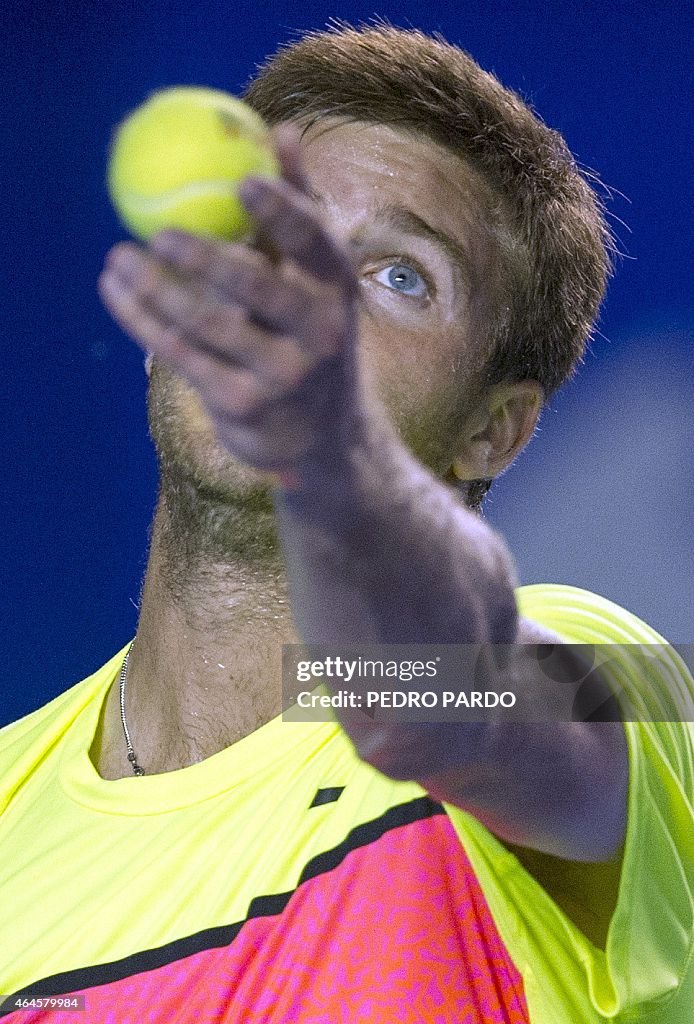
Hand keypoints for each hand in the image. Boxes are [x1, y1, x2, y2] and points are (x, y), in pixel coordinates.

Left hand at [98, 125, 361, 484]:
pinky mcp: (242, 404)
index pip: (315, 244)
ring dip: (155, 288)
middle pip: (258, 288)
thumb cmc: (313, 335)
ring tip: (118, 256)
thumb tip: (285, 131)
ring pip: (208, 325)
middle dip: (206, 258)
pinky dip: (144, 322)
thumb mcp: (321, 280)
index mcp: (338, 290)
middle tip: (158, 229)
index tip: (243, 182)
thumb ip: (301, 208)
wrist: (322, 434)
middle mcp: (319, 335)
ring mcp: (281, 374)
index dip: (283, 211)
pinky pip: (182, 355)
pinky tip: (117, 293)